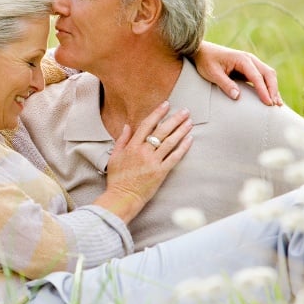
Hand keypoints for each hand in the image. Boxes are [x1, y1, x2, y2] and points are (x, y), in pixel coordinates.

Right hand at [95, 101, 192, 223]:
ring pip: (170, 142)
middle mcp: (143, 152)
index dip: (157, 114)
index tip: (166, 105)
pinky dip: (183, 148)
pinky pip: (174, 157)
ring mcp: (153, 162)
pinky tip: (190, 140)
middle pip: (161, 131)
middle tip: (185, 111)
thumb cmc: (117, 178)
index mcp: (131, 147)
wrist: (122, 197)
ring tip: (190, 122)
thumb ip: (121, 140)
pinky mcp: (161, 172)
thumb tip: (127, 126)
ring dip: (181, 131)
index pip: (146, 125)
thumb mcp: (114, 157)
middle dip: (175, 119)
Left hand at [194, 41, 281, 105]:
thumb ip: (225, 84)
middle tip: (275, 105)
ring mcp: (251, 63)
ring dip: (273, 88)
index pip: (257, 77)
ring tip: (277, 104)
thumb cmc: (206, 61)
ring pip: (268, 75)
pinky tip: (271, 97)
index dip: (263, 91)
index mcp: (242, 59)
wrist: (203, 51)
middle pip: (268, 74)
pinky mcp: (249, 68)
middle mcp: (250, 59)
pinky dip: (268, 86)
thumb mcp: (212, 73)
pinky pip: (263, 77)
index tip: (268, 103)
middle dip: (273, 90)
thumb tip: (237, 96)